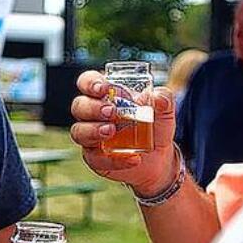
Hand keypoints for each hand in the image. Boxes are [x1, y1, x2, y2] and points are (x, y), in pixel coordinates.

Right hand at [70, 71, 177, 197]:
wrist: (159, 157)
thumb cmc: (155, 126)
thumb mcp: (164, 110)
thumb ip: (163, 99)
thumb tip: (158, 99)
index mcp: (105, 95)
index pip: (86, 82)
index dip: (90, 83)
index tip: (104, 88)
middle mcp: (92, 115)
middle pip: (78, 106)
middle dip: (92, 107)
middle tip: (112, 112)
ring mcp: (91, 137)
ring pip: (78, 131)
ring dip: (93, 130)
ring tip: (111, 131)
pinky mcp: (95, 158)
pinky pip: (96, 159)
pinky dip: (114, 159)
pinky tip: (133, 158)